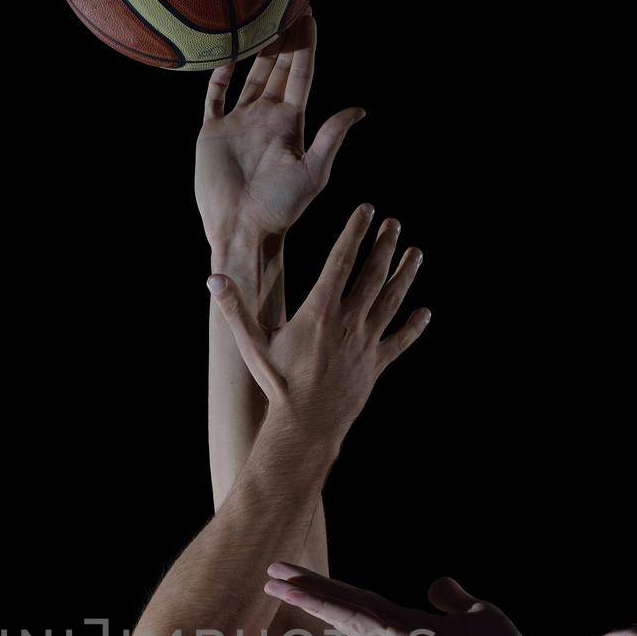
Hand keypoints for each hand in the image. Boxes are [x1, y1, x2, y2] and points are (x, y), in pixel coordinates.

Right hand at [195, 9, 365, 249]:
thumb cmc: (280, 208)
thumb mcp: (314, 172)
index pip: (301, 73)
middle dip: (282, 34)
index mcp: (291, 123)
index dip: (305, 43)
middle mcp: (266, 118)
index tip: (308, 12)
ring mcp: (239, 123)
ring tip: (258, 13)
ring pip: (249, 74)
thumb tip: (359, 109)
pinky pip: (215, 95)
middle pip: (276, 67)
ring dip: (255, 46)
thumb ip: (332, 137)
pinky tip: (224, 50)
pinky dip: (219, 73)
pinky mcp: (213, 132)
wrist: (242, 229)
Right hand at [207, 206, 429, 439]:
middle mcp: (348, 322)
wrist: (304, 425)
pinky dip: (413, 327)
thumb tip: (212, 278)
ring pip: (391, 301)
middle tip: (394, 223)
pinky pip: (399, 341)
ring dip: (405, 275)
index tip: (368, 210)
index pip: (342, 260)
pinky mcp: (374, 366)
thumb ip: (234, 308)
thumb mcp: (251, 344)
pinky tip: (425, 313)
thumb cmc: (276, 384)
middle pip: (373, 275)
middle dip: (384, 246)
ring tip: (416, 253)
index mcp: (320, 311)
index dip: (355, 232)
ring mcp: (365, 344)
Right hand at [262, 568, 542, 635]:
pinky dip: (327, 606)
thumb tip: (438, 584)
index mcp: (405, 629)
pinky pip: (356, 621)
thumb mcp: (477, 615)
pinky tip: (303, 595)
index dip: (332, 590)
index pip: (361, 603)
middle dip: (307, 589)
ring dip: (305, 595)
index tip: (303, 577)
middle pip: (343, 605)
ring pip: (341, 611)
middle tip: (271, 572)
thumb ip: (453, 599)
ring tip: (272, 580)